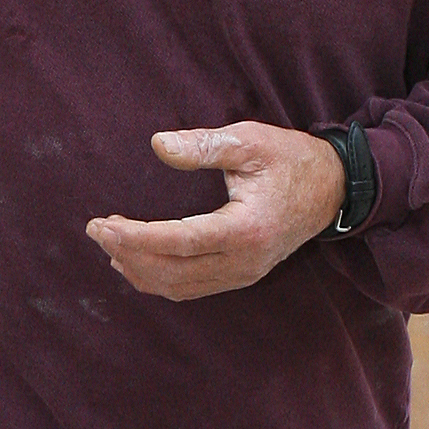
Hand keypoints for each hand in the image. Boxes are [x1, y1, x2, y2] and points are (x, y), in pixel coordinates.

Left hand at [87, 124, 345, 300]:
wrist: (332, 189)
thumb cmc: (289, 159)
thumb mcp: (249, 140)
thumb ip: (203, 144)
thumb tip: (158, 144)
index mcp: (247, 229)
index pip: (178, 242)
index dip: (134, 237)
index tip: (101, 225)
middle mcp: (245, 261)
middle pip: (172, 272)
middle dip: (127, 253)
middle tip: (96, 229)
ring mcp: (244, 274)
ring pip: (178, 286)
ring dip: (138, 269)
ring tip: (108, 243)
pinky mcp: (241, 276)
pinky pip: (190, 288)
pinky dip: (157, 278)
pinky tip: (134, 262)